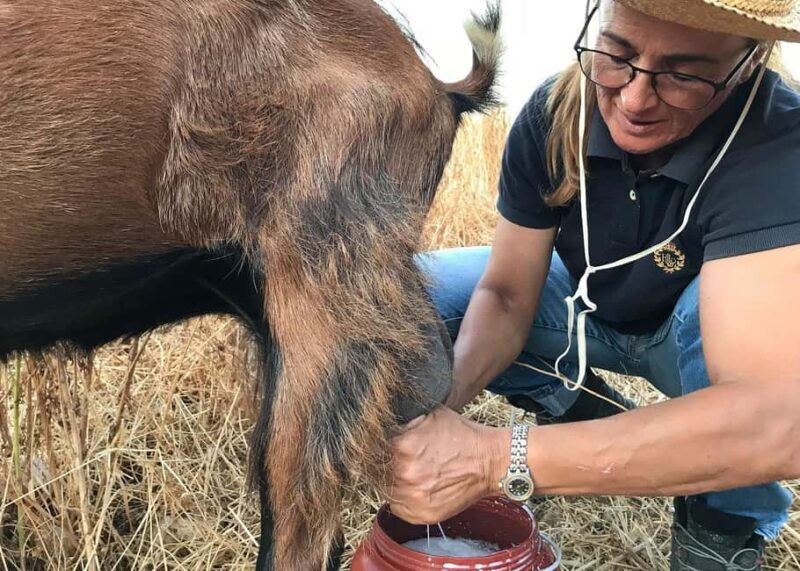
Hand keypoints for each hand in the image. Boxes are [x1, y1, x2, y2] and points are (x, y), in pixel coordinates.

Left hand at [389, 407, 509, 523]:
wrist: (490, 461)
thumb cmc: (462, 436)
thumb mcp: (430, 416)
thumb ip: (403, 422)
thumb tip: (381, 424)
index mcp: (402, 445)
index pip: (373, 448)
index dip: (379, 447)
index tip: (388, 447)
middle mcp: (404, 473)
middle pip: (378, 470)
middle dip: (388, 464)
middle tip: (404, 460)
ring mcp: (413, 497)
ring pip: (386, 490)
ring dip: (394, 483)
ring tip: (415, 474)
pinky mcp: (422, 515)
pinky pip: (398, 509)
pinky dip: (403, 500)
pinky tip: (418, 488)